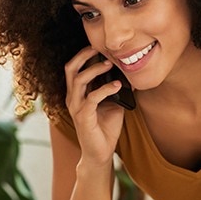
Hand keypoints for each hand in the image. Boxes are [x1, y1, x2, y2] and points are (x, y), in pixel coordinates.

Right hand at [64, 46, 125, 164]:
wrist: (100, 153)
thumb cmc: (105, 128)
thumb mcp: (113, 103)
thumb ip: (116, 89)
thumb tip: (131, 74)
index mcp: (77, 93)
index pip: (74, 67)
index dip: (84, 54)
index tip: (99, 46)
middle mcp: (72, 98)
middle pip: (70, 69)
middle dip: (83, 55)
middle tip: (99, 48)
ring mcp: (76, 107)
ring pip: (79, 80)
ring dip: (95, 70)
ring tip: (110, 64)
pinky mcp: (83, 117)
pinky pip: (92, 98)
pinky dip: (105, 89)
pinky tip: (117, 85)